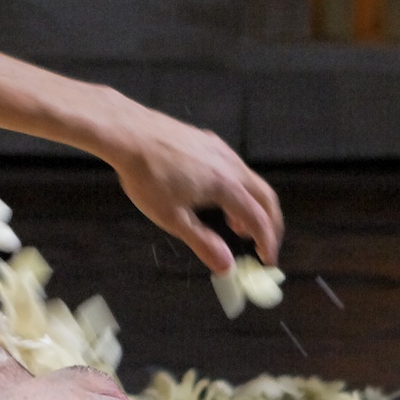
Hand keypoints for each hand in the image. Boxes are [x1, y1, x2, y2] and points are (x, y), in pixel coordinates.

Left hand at [108, 110, 284, 274]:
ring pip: (251, 181)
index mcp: (226, 186)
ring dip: (252, 206)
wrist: (128, 133)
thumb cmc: (146, 176)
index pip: (258, 219)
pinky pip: (235, 168)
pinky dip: (238, 189)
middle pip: (265, 197)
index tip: (267, 261)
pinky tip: (216, 197)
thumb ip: (203, 242)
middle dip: (270, 223)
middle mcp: (230, 165)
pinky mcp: (208, 141)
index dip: (266, 242)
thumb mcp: (172, 217)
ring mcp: (220, 150)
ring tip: (236, 227)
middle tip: (263, 244)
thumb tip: (227, 266)